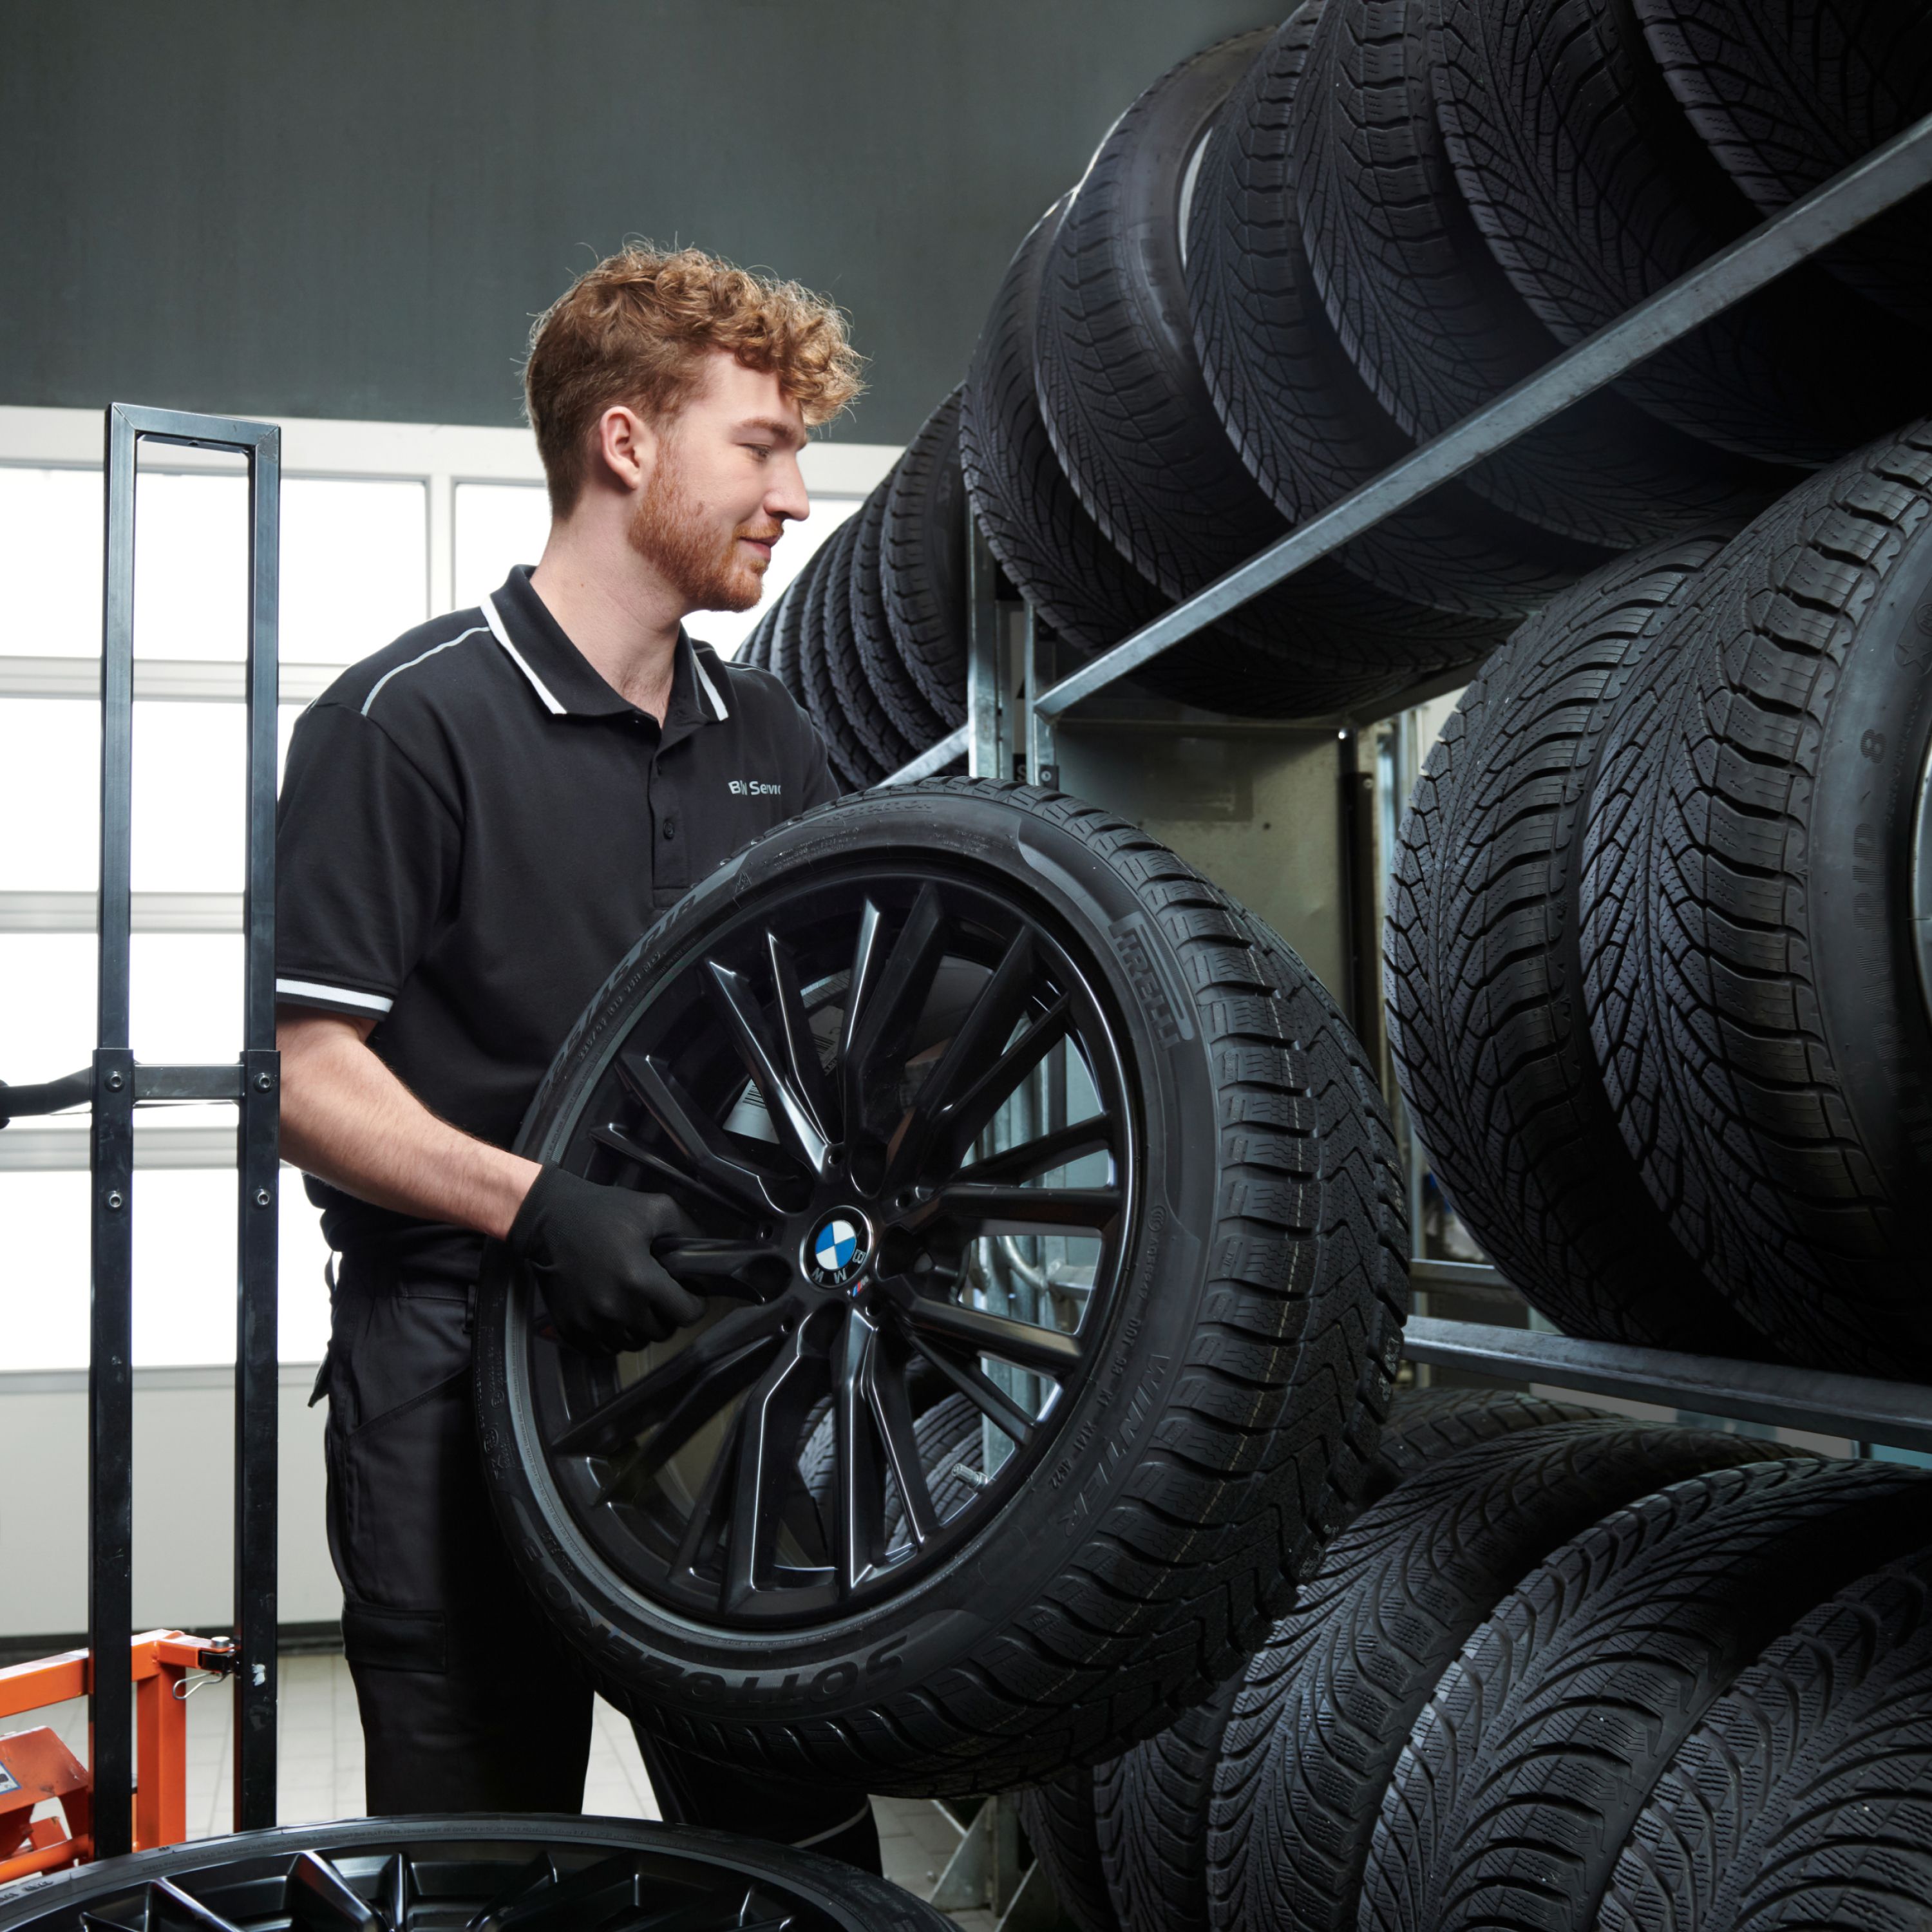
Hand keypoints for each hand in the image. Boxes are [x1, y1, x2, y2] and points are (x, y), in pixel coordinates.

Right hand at [506, 1165, 706, 1352]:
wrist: (548, 1219)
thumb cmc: (602, 1212)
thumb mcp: (654, 1208)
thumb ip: (688, 1230)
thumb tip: (707, 1255)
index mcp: (639, 1280)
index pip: (686, 1314)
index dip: (694, 1303)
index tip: (690, 1294)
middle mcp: (615, 1308)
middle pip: (661, 1332)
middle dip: (667, 1315)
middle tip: (661, 1295)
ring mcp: (590, 1322)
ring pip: (633, 1344)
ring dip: (640, 1328)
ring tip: (636, 1303)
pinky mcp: (570, 1329)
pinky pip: (603, 1350)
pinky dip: (613, 1338)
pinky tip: (613, 1315)